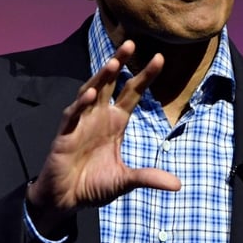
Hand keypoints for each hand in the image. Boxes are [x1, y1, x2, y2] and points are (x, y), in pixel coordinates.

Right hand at [26, 40, 181, 234]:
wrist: (65, 199)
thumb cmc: (93, 185)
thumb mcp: (125, 181)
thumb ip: (149, 178)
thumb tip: (178, 185)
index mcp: (115, 122)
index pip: (132, 93)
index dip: (144, 76)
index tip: (160, 58)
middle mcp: (98, 117)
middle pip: (110, 83)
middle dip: (119, 63)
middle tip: (131, 43)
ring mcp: (80, 123)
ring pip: (91, 92)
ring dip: (101, 78)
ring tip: (114, 63)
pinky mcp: (64, 135)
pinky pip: (73, 115)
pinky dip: (81, 104)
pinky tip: (91, 94)